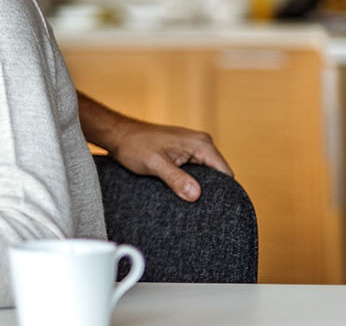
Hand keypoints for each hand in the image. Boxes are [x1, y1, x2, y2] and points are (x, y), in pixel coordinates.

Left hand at [108, 120, 234, 201]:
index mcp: (201, 144)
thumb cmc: (135, 145)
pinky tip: (182, 192)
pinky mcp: (184, 151)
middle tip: (201, 210)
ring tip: (190, 202)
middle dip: (211, 191)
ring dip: (199, 186)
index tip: (217, 209)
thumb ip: (176, 179)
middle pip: (218, 175)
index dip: (224, 192)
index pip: (225, 173)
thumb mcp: (155, 164)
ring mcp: (193, 147)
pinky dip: (191, 181)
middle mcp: (201, 143)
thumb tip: (195, 195)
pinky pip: (195, 170)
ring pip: (206, 174)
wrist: (120, 134)